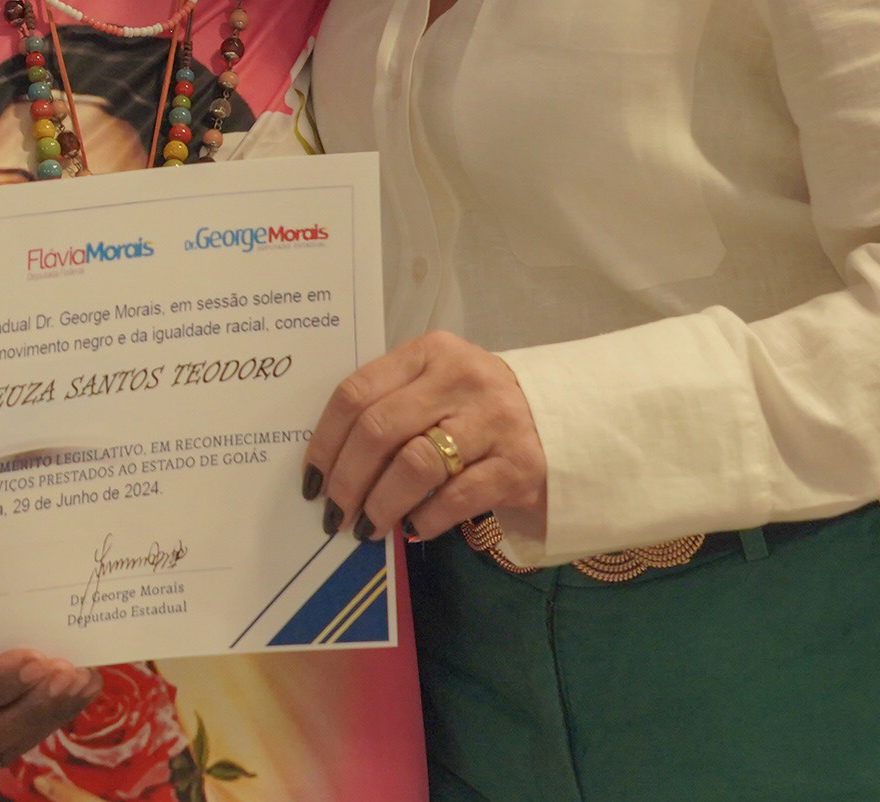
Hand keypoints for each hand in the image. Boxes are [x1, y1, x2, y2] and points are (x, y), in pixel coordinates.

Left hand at [302, 330, 547, 544]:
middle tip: (335, 513)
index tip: (312, 479)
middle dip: (347, 480)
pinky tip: (414, 527)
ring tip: (368, 526)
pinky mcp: (520, 465)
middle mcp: (462, 379)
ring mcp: (495, 420)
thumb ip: (390, 407)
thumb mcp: (436, 388)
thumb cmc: (479, 410)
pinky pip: (456, 498)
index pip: (357, 392)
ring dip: (381, 503)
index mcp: (429, 353)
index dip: (325, 441)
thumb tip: (332, 466)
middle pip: (379, 430)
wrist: (567, 424)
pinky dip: (426, 518)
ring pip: (414, 465)